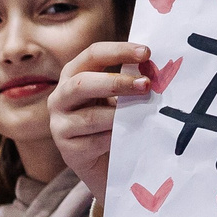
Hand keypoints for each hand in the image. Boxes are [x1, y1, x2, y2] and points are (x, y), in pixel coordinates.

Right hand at [50, 40, 151, 202]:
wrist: (106, 166)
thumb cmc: (114, 123)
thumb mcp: (119, 98)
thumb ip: (130, 83)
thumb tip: (156, 69)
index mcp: (74, 76)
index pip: (92, 55)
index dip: (119, 51)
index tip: (146, 53)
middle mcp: (60, 98)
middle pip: (82, 83)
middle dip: (117, 82)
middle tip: (147, 84)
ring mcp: (60, 125)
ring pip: (90, 117)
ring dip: (119, 115)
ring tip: (143, 115)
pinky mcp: (69, 152)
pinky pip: (95, 143)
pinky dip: (115, 139)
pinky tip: (129, 139)